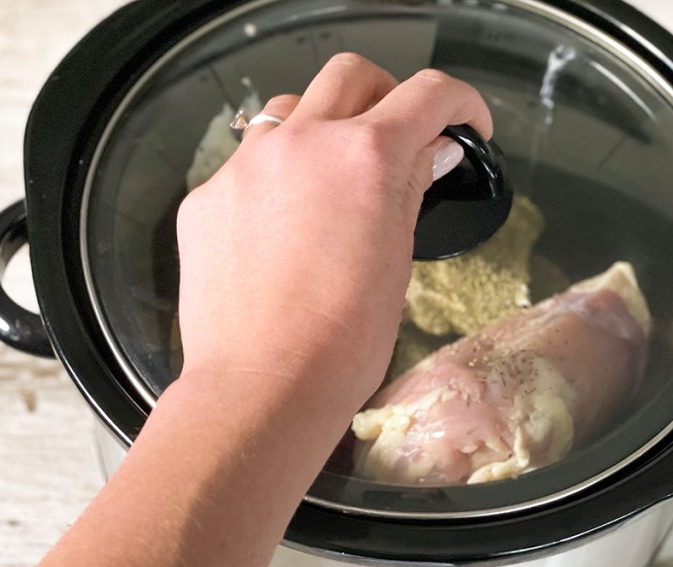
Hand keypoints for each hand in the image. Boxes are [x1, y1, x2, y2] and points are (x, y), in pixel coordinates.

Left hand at [175, 53, 492, 425]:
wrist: (262, 386)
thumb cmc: (344, 341)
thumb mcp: (396, 260)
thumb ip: (410, 189)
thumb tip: (433, 151)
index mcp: (366, 156)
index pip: (428, 94)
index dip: (461, 103)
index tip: (466, 124)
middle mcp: (303, 141)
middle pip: (351, 75)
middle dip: (384, 95)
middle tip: (397, 136)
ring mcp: (245, 165)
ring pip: (289, 110)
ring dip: (320, 128)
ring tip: (330, 179)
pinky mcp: (206, 197)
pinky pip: (246, 165)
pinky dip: (273, 178)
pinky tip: (278, 229)